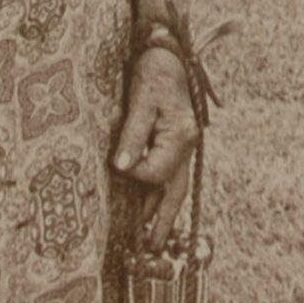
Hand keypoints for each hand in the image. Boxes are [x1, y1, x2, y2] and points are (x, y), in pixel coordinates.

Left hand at [112, 45, 197, 249]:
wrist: (168, 53)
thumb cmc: (152, 73)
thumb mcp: (140, 101)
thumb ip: (132, 136)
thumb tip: (122, 169)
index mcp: (179, 137)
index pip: (155, 173)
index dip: (134, 176)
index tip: (116, 169)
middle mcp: (186, 146)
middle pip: (175, 191)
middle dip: (162, 220)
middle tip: (152, 249)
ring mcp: (184, 146)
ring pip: (175, 186)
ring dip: (163, 211)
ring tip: (152, 240)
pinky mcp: (177, 142)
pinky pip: (171, 174)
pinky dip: (162, 193)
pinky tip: (152, 206)